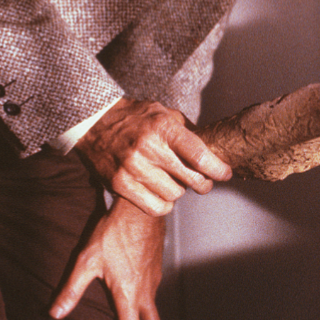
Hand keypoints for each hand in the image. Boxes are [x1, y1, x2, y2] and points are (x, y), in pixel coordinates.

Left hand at [50, 196, 172, 319]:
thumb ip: (71, 289)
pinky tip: (146, 308)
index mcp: (128, 295)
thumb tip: (54, 314)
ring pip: (156, 312)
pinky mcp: (156, 270)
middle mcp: (145, 292)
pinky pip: (154, 295)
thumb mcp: (86, 261)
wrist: (141, 209)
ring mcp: (153, 281)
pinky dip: (153, 310)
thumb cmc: (112, 233)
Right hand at [74, 99, 231, 215]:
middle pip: (190, 179)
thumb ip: (187, 130)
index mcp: (163, 127)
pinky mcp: (120, 184)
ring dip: (179, 191)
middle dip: (204, 184)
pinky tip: (162, 193)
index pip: (199, 155)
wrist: (93, 122)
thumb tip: (213, 150)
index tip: (225, 173)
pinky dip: (164, 204)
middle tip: (204, 182)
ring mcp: (133, 168)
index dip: (217, 168)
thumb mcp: (163, 113)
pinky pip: (155, 207)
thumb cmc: (134, 117)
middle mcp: (148, 148)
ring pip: (174, 195)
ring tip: (174, 181)